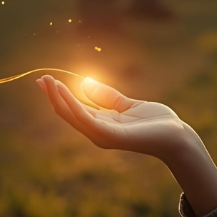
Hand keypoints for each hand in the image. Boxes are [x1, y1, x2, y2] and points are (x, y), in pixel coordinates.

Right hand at [36, 74, 197, 165]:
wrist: (176, 136)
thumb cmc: (156, 122)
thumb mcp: (128, 104)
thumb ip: (107, 96)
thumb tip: (84, 83)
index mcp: (101, 124)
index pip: (74, 109)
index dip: (60, 95)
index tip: (47, 80)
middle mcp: (97, 132)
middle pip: (68, 114)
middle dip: (53, 97)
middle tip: (41, 79)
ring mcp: (102, 135)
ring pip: (73, 116)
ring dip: (59, 99)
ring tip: (48, 82)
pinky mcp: (110, 135)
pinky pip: (86, 118)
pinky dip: (73, 104)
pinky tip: (65, 90)